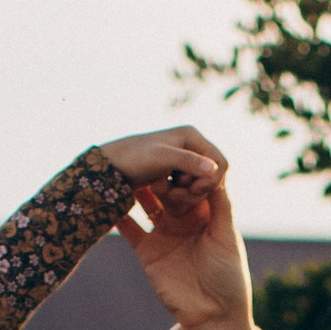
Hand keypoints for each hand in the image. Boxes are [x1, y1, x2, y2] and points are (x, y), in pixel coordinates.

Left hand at [95, 127, 227, 195]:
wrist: (110, 165)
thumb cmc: (134, 158)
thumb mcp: (162, 159)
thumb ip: (189, 162)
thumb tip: (214, 168)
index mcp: (192, 136)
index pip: (221, 162)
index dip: (212, 180)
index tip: (193, 189)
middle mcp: (190, 145)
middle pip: (212, 175)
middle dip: (195, 188)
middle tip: (173, 192)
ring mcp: (182, 159)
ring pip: (199, 184)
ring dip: (183, 193)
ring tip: (162, 189)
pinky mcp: (174, 172)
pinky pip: (186, 188)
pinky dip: (176, 193)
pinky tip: (159, 189)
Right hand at [119, 165, 256, 329]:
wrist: (212, 316)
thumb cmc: (228, 277)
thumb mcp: (226, 237)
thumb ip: (220, 205)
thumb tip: (215, 171)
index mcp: (206, 213)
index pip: (192, 183)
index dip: (183, 168)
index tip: (173, 151)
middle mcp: (184, 220)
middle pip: (167, 190)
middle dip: (157, 174)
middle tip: (144, 154)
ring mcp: (164, 234)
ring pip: (146, 205)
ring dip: (135, 189)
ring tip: (122, 170)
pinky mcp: (148, 252)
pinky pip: (130, 230)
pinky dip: (118, 217)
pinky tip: (106, 201)